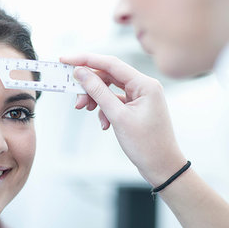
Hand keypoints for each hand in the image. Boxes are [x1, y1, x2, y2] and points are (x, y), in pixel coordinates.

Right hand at [60, 53, 186, 185]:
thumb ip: (98, 92)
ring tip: (85, 110)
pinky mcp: (135, 107)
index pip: (111, 63)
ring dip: (95, 98)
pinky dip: (104, 109)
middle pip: (108, 75)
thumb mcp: (118, 117)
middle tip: (76, 98)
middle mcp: (143, 86)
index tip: (66, 60)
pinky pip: (114, 101)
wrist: (162, 167)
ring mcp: (140, 96)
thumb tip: (81, 73)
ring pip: (109, 88)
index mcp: (145, 84)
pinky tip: (103, 124)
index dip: (86, 60)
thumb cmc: (147, 145)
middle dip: (89, 86)